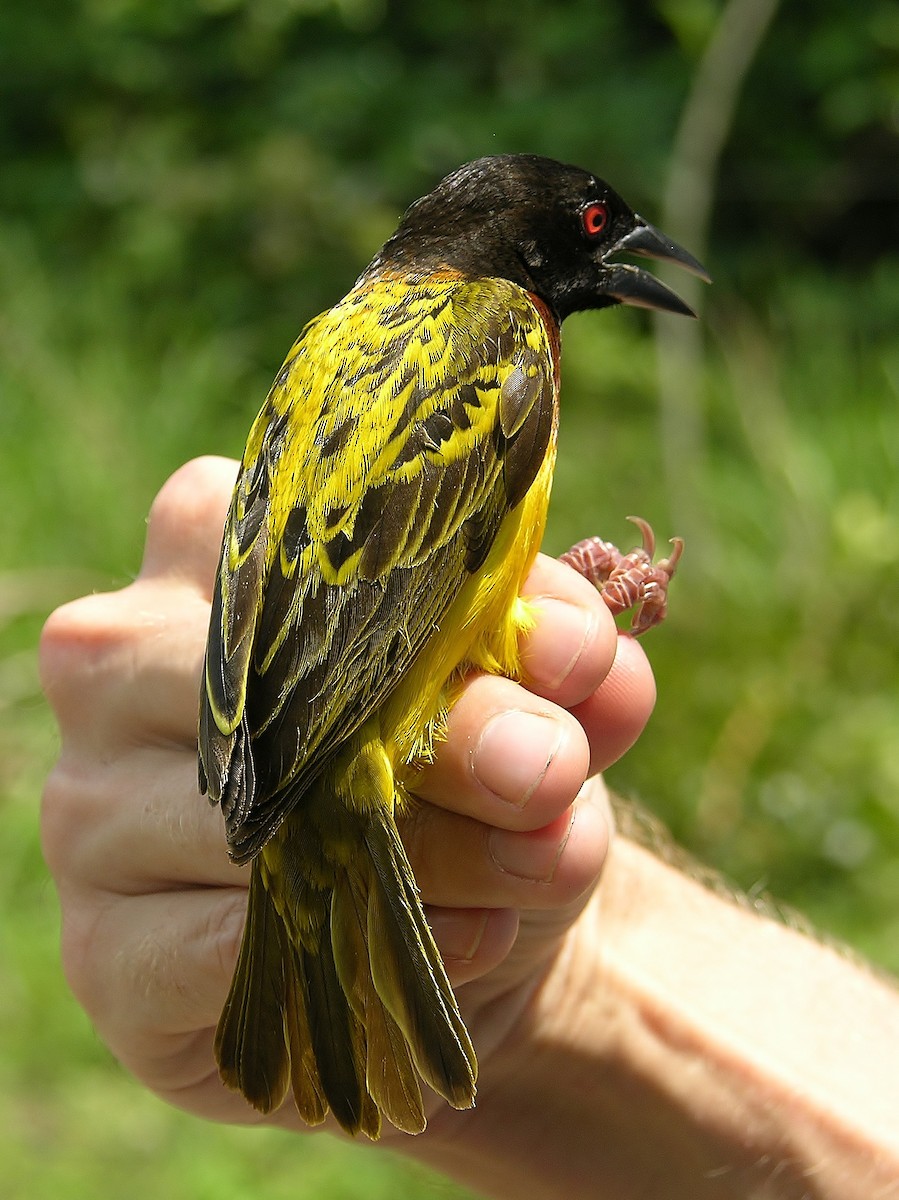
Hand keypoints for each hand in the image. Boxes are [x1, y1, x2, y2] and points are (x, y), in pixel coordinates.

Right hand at [40, 456, 655, 1142]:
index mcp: (209, 554)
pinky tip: (462, 947)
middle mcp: (118, 659)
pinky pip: (224, 945)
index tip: (574, 659)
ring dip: (428, 854)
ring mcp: (91, 806)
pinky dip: (361, 947)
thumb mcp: (528, 702)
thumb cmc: (466, 782)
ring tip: (534, 870)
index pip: (304, 533)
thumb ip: (562, 669)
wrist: (430, 939)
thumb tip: (599, 667)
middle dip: (445, 731)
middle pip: (267, 675)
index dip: (453, 596)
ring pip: (253, 816)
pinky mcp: (106, 948)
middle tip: (554, 773)